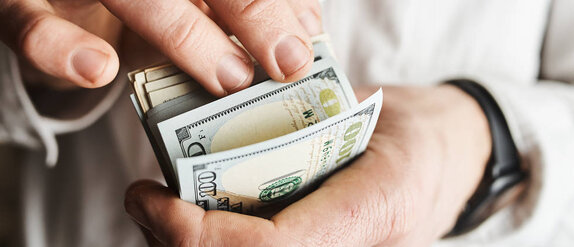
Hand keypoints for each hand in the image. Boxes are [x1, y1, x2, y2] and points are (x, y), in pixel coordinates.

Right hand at [0, 0, 320, 93]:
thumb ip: (250, 11)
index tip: (304, 46)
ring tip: (230, 79)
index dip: (271, 4)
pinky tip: (99, 69)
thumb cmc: (150, 8)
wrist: (70, 11)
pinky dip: (59, 47)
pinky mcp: (24, 4)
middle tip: (285, 62)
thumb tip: (305, 32)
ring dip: (183, 33)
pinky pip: (31, 25)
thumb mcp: (201, 6)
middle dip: (249, 12)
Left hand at [124, 85, 491, 245]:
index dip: (198, 235)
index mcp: (367, 218)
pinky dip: (218, 239)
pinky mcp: (323, 245)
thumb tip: (218, 127)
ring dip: (187, 246)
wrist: (451, 163)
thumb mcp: (371, 114)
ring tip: (160, 210)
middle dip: (177, 245)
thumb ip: (306, 122)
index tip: (155, 199)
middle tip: (145, 203)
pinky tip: (196, 218)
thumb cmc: (418, 136)